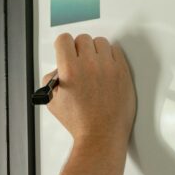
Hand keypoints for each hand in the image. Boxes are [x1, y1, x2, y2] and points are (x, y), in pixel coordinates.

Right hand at [44, 33, 135, 147]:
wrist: (102, 136)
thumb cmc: (80, 123)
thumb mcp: (54, 102)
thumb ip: (51, 80)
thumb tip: (58, 70)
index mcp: (70, 70)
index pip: (64, 39)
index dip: (62, 46)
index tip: (65, 51)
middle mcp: (90, 65)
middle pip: (82, 39)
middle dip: (78, 49)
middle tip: (79, 61)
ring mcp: (108, 68)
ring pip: (100, 42)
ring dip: (95, 51)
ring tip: (94, 65)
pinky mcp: (123, 72)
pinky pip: (116, 51)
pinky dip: (110, 57)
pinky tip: (106, 68)